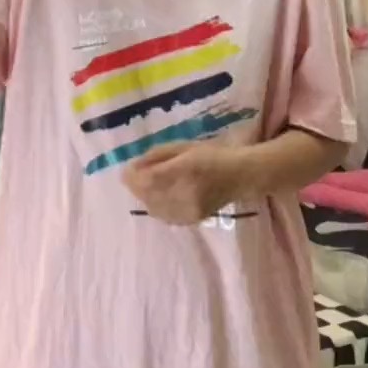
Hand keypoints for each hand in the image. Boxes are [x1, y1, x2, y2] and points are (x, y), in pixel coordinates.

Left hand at [123, 141, 245, 225]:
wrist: (241, 176)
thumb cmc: (212, 154)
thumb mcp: (183, 146)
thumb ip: (157, 155)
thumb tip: (134, 166)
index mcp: (185, 169)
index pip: (148, 179)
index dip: (132, 176)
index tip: (127, 169)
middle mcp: (186, 192)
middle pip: (148, 195)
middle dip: (136, 186)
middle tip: (134, 176)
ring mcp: (189, 210)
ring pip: (153, 208)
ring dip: (145, 197)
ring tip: (149, 185)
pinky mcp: (192, 220)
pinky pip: (164, 216)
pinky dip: (156, 207)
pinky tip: (160, 198)